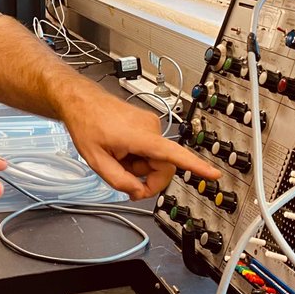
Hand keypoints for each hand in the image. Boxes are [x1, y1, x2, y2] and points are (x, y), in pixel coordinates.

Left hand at [62, 92, 220, 198]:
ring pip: (156, 158)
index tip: (213, 174)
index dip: (196, 166)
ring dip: (140, 166)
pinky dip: (139, 155)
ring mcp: (150, 124)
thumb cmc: (87, 125)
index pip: (174, 154)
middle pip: (164, 165)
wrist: (81, 102)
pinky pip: (151, 148)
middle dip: (148, 178)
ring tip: (118, 158)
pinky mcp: (148, 124)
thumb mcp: (96, 161)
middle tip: (127, 183)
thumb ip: (119, 181)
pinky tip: (122, 151)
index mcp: (140, 136)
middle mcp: (151, 128)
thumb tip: (137, 191)